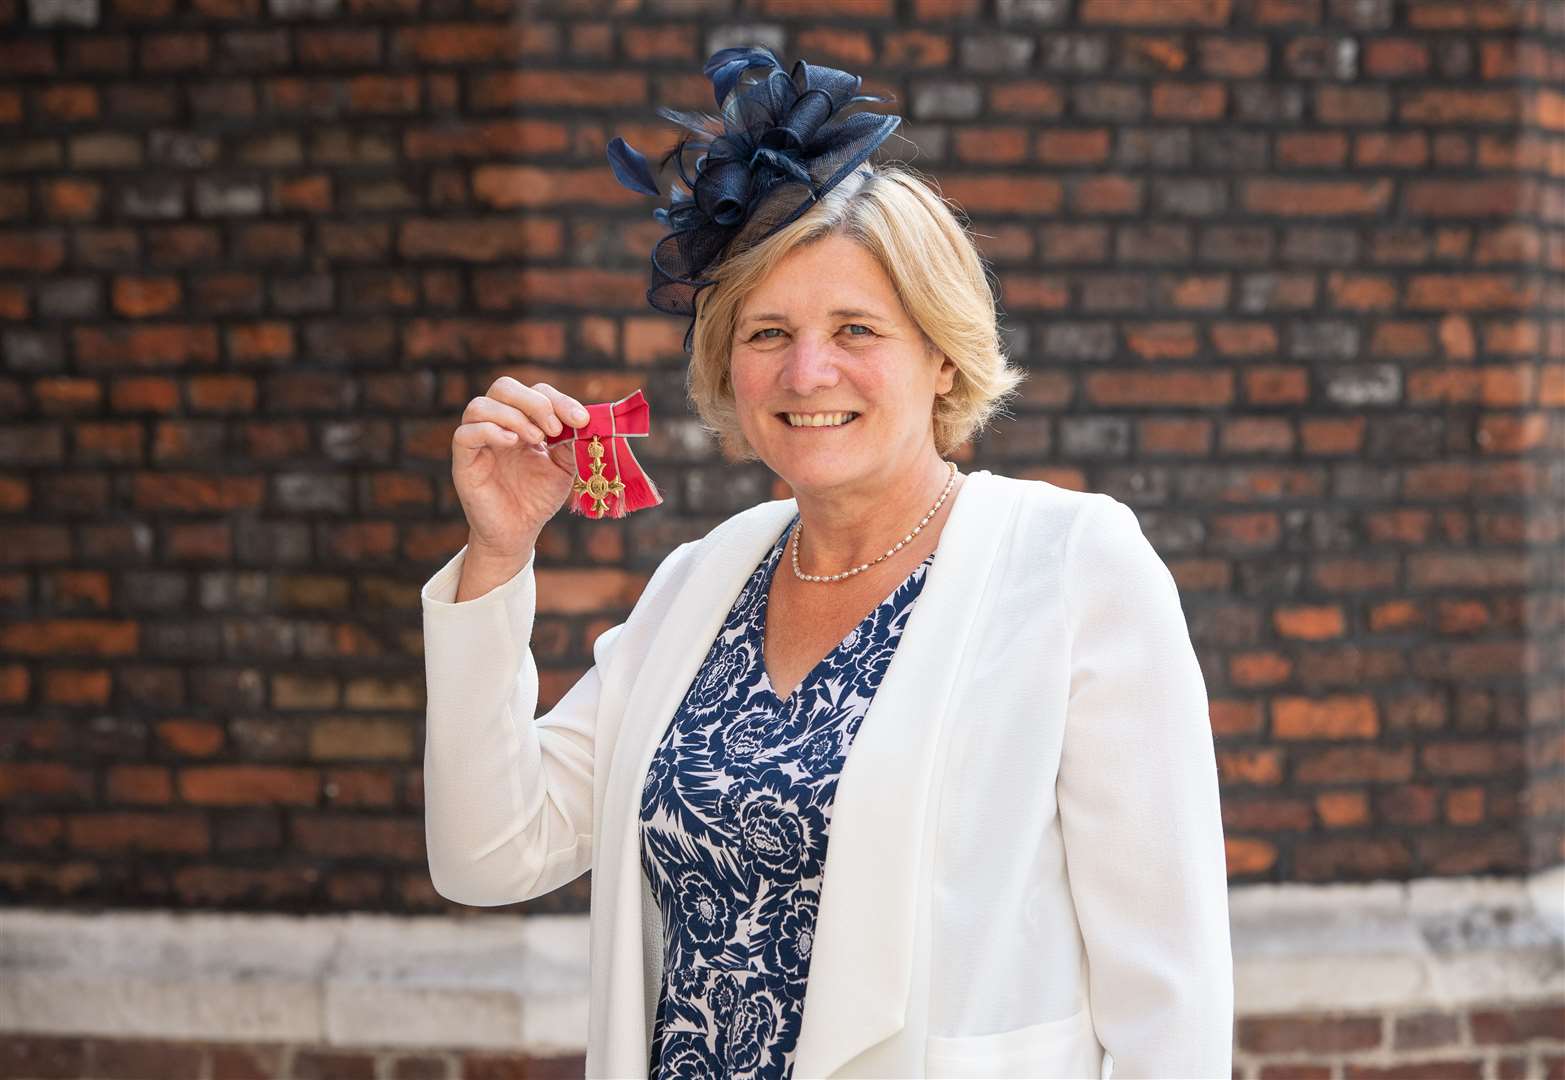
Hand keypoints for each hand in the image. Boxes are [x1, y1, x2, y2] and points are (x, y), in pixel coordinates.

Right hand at [450, 377, 591, 558]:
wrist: (519, 533)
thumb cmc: (538, 498)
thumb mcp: (564, 466)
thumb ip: (572, 442)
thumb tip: (584, 421)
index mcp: (522, 421)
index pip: (536, 392)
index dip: (559, 400)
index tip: (581, 420)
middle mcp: (497, 425)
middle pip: (504, 387)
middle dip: (534, 402)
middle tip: (555, 428)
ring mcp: (478, 441)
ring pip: (480, 406)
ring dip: (513, 416)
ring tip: (537, 439)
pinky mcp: (464, 461)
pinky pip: (465, 434)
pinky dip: (489, 431)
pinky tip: (512, 443)